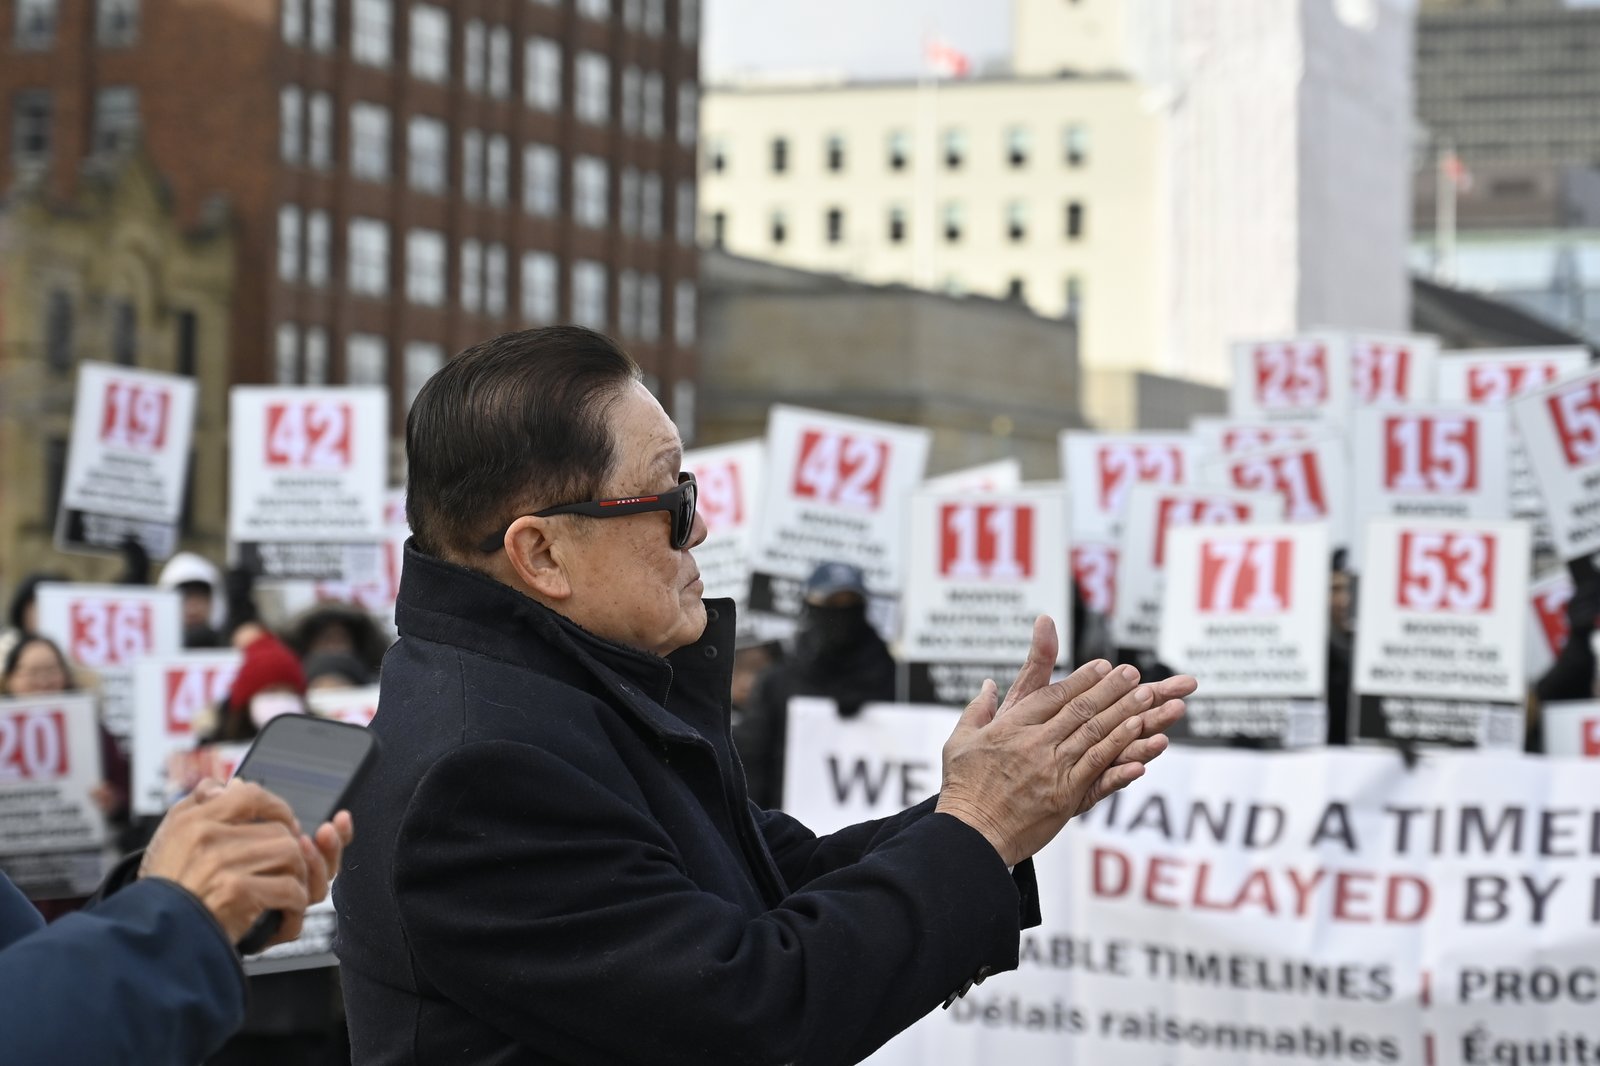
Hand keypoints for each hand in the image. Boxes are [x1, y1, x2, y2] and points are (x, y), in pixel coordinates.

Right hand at [138, 778, 348, 946]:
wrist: (146, 940)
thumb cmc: (164, 893)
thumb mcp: (170, 840)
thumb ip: (200, 806)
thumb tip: (236, 784)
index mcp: (193, 820)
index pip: (249, 795)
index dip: (278, 808)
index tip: (288, 824)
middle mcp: (207, 837)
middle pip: (280, 831)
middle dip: (293, 855)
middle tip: (290, 873)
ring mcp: (222, 864)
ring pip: (291, 856)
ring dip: (298, 881)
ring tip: (288, 897)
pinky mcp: (237, 893)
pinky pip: (290, 890)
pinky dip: (295, 909)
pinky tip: (284, 920)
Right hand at [935, 618, 1193, 865]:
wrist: (970, 836)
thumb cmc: (962, 790)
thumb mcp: (959, 741)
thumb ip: (978, 709)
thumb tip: (988, 685)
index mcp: (1011, 726)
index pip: (1054, 694)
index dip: (1082, 679)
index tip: (1104, 666)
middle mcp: (1035, 743)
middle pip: (1080, 709)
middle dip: (1111, 689)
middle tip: (1134, 673)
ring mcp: (1053, 769)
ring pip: (1095, 735)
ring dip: (1124, 714)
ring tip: (1148, 697)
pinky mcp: (1066, 796)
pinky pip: (1099, 770)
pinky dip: (1122, 753)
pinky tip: (1142, 741)